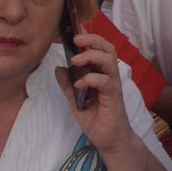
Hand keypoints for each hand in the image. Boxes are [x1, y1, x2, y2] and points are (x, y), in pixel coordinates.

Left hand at [56, 29, 129, 153]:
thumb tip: (57, 67)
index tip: (75, 30)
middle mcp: (110, 76)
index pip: (100, 49)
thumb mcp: (75, 100)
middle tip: (76, 38)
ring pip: (109, 61)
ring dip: (92, 56)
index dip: (90, 38)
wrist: (110, 140)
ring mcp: (113, 85)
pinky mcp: (114, 97)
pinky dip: (92, 79)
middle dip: (92, 40)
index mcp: (102, 73)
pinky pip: (106, 81)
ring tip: (75, 60)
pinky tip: (80, 83)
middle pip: (108, 48)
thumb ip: (67, 84)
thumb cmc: (96, 119)